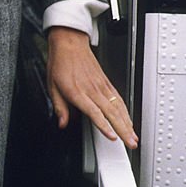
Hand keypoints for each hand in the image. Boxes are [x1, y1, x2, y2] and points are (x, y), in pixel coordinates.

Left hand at [47, 26, 137, 148]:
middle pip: (111, 112)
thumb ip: (59, 107)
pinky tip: (129, 120)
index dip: (104, 126)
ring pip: (118, 106)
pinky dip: (126, 111)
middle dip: (122, 129)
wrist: (70, 43)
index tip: (112, 137)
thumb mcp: (51, 85)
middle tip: (130, 143)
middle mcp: (92, 90)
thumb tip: (62, 123)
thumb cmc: (60, 62)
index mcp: (77, 92)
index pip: (94, 112)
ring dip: (127, 123)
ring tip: (133, 136)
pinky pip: (118, 98)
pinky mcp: (106, 82)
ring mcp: (101, 86)